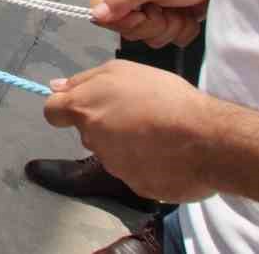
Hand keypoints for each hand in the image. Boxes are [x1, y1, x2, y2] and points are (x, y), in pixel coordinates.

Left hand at [44, 60, 218, 202]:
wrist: (206, 139)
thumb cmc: (164, 96)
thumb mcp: (122, 71)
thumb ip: (84, 80)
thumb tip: (55, 87)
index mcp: (85, 109)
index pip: (52, 112)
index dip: (64, 108)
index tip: (81, 106)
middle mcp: (93, 140)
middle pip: (88, 132)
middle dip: (104, 124)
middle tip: (136, 113)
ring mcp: (114, 167)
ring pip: (112, 152)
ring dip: (126, 144)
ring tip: (157, 132)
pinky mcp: (136, 187)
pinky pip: (135, 171)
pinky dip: (147, 163)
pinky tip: (167, 153)